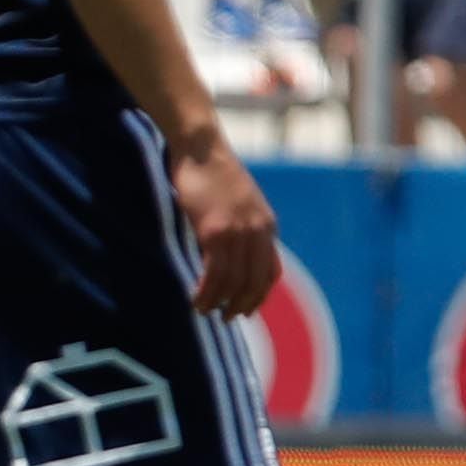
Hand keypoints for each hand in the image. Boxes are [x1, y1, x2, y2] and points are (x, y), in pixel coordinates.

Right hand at [167, 124, 278, 317]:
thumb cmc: (211, 171)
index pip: (270, 271)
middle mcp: (257, 231)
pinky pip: (214, 272)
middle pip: (254, 281)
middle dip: (241, 304)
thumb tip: (228, 246)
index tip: (246, 308)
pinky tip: (196, 298)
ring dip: (219, 302)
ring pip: (233, 280)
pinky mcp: (215, 231)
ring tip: (204, 311)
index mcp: (266, 225)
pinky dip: (206, 291)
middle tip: (226, 318)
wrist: (201, 147)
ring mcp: (237, 232)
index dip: (259, 295)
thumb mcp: (237, 201)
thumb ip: (239, 223)